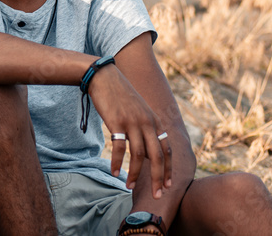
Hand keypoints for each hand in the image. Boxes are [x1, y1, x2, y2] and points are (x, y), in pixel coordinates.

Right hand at [89, 65, 171, 197]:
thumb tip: (145, 149)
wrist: (104, 77)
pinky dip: (118, 162)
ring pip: (139, 155)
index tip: (166, 185)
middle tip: (156, 195)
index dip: (168, 169)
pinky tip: (115, 172)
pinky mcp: (118, 122)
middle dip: (158, 178)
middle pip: (157, 157)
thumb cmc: (119, 95)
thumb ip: (145, 127)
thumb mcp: (138, 110)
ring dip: (135, 174)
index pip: (167, 150)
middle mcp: (148, 123)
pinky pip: (120, 148)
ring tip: (128, 186)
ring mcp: (133, 122)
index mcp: (155, 121)